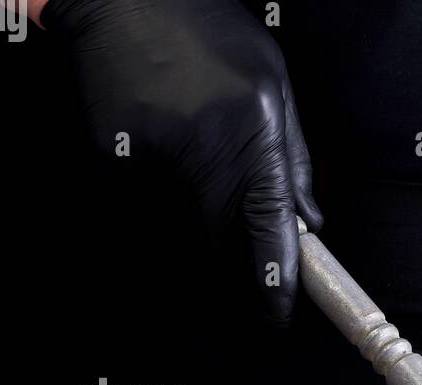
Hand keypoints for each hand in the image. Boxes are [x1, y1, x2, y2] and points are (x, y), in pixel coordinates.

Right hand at [43, 0, 322, 323]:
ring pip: (178, 231)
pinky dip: (156, 201)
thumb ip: (294, 159)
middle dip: (230, 263)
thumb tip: (309, 223)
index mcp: (253, 133)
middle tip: (239, 271)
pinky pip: (141, 205)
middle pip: (219, 243)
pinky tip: (162, 156)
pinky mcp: (111, 157)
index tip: (276, 314)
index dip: (272, 280)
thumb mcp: (272, 85)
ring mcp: (152, 156)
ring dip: (193, 230)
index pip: (268, 227)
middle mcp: (204, 149)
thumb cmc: (207, 33)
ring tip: (193, 177)